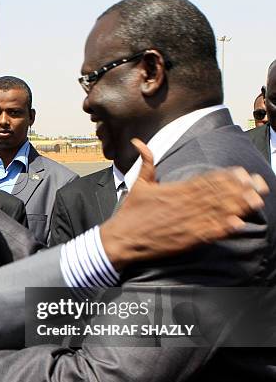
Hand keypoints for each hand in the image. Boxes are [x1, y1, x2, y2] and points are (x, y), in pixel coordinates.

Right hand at [100, 138, 268, 269]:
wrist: (121, 239)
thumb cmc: (130, 213)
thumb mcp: (138, 184)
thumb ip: (146, 163)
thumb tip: (138, 142)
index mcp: (175, 189)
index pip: (206, 180)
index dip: (227, 177)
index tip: (243, 173)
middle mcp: (183, 203)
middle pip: (217, 194)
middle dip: (240, 189)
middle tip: (260, 184)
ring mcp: (185, 222)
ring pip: (217, 212)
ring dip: (238, 206)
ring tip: (256, 201)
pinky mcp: (184, 240)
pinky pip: (208, 233)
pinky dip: (223, 228)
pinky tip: (237, 224)